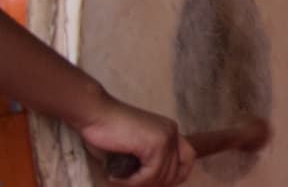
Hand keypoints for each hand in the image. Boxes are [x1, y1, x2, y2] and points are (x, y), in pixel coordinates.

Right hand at [78, 95, 194, 185]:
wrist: (94, 114)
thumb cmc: (105, 132)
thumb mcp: (132, 149)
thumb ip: (145, 163)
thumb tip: (149, 184)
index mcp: (169, 131)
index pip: (187, 159)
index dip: (174, 177)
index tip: (152, 183)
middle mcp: (172, 132)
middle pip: (174, 173)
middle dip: (152, 185)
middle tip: (128, 184)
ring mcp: (166, 137)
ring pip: (161, 177)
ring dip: (137, 185)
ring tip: (117, 180)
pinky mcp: (156, 143)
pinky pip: (150, 175)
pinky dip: (131, 183)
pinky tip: (115, 178)